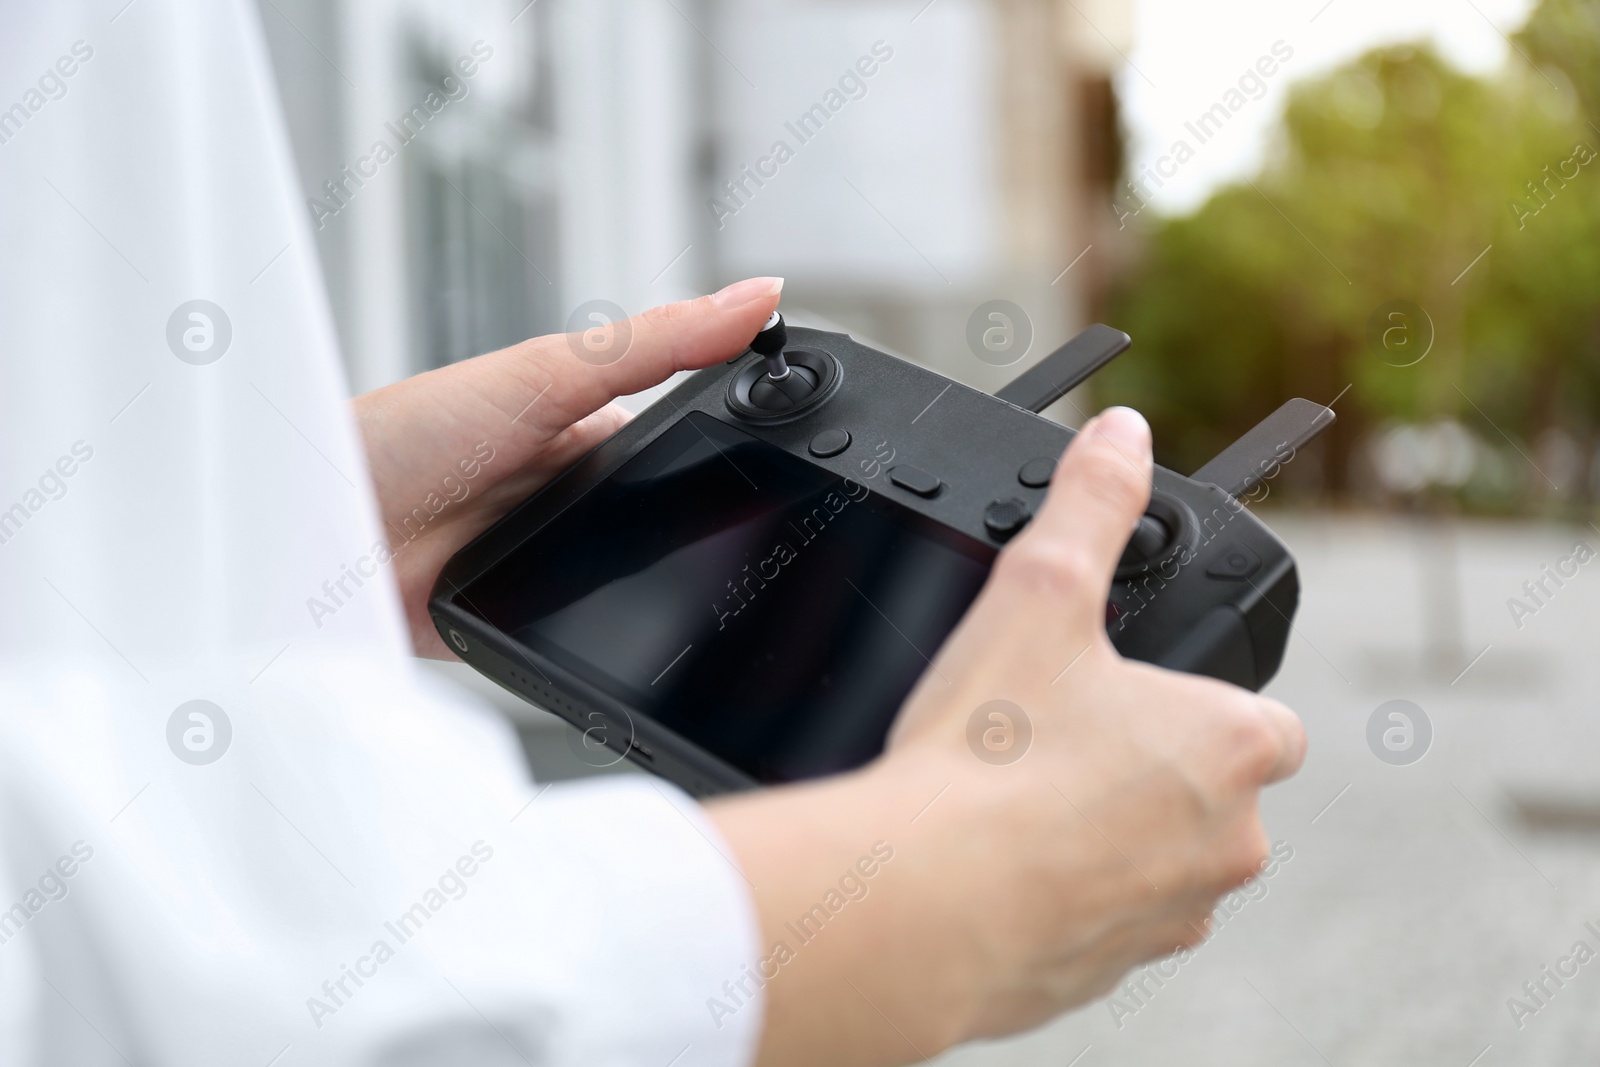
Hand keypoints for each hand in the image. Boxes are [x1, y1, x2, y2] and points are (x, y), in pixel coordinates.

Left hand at [353, 277, 784, 657]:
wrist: (318, 528)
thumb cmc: (406, 433)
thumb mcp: (548, 374)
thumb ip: (657, 342)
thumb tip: (757, 295)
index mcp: (587, 431)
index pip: (688, 441)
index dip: (741, 451)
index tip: (802, 454)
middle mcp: (573, 498)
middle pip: (672, 520)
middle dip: (703, 533)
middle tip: (730, 535)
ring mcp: (552, 565)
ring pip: (641, 587)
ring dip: (659, 594)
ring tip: (664, 588)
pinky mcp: (529, 627)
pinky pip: (591, 641)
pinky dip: (609, 643)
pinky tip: (619, 638)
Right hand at [709, 407, 1305, 1065]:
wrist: (925, 901)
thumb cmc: (991, 756)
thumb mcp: (1040, 592)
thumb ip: (1092, 503)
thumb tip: (1122, 435)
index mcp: (1230, 748)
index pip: (1260, 718)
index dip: (1197, 697)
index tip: (1131, 690)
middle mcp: (1225, 843)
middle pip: (1203, 790)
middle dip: (1141, 767)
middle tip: (1051, 738)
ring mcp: (1168, 918)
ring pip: (1154, 861)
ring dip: (1102, 835)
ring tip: (1012, 799)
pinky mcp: (1105, 973)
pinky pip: (1096, 920)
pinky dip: (1058, 895)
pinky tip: (991, 860)